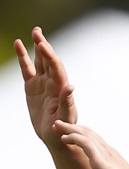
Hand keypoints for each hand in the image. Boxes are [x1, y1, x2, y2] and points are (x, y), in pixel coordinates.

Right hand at [15, 27, 77, 149]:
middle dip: (43, 46)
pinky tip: (19, 44)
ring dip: (38, 47)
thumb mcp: (66, 117)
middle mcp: (53, 83)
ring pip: (39, 61)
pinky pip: (27, 69)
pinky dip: (23, 57)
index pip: (56, 68)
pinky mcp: (32, 87)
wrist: (56, 136)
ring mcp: (42, 83)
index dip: (50, 56)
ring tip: (36, 31)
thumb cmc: (63, 129)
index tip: (42, 45)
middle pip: (48, 60)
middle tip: (37, 32)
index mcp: (61, 88)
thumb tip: (70, 87)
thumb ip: (67, 103)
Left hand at [53, 120, 128, 168]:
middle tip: (59, 123)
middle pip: (89, 133)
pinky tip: (64, 138)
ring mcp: (106, 155)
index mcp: (113, 156)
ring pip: (85, 134)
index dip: (82, 133)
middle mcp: (109, 151)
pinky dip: (74, 138)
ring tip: (56, 125)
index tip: (70, 131)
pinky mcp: (101, 161)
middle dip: (73, 127)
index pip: (96, 139)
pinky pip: (85, 143)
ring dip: (70, 129)